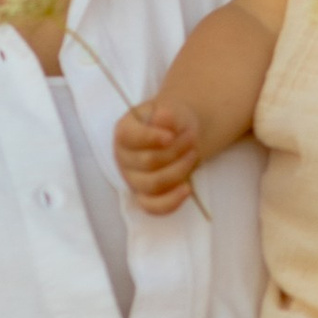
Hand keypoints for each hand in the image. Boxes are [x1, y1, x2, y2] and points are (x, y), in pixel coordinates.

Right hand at [114, 96, 202, 214]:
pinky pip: (153, 207)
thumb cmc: (171, 122)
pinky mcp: (144, 196)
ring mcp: (133, 179)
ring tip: (193, 155)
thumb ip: (166, 114)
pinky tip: (187, 188)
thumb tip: (163, 117)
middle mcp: (123, 158)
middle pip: (147, 162)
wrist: (178, 135)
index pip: (128, 137)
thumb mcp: (171, 111)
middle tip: (192, 138)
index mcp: (124, 132)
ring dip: (179, 171)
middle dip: (175, 151)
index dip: (150, 138)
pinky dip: (171, 201)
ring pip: (152, 185)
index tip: (171, 136)